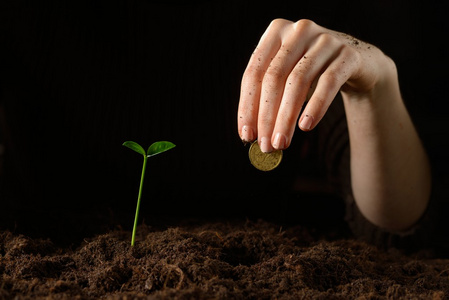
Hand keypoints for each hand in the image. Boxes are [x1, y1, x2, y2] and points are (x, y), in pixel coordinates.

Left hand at [238, 19, 387, 152]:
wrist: (357, 62)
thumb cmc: (313, 73)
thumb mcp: (287, 77)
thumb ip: (268, 98)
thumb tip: (251, 134)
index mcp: (276, 32)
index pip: (253, 73)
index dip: (248, 106)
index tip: (246, 135)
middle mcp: (299, 30)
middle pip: (274, 77)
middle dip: (267, 116)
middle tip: (265, 145)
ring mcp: (325, 40)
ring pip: (298, 81)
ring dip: (287, 117)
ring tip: (282, 142)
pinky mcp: (348, 55)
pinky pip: (328, 83)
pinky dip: (316, 106)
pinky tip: (306, 126)